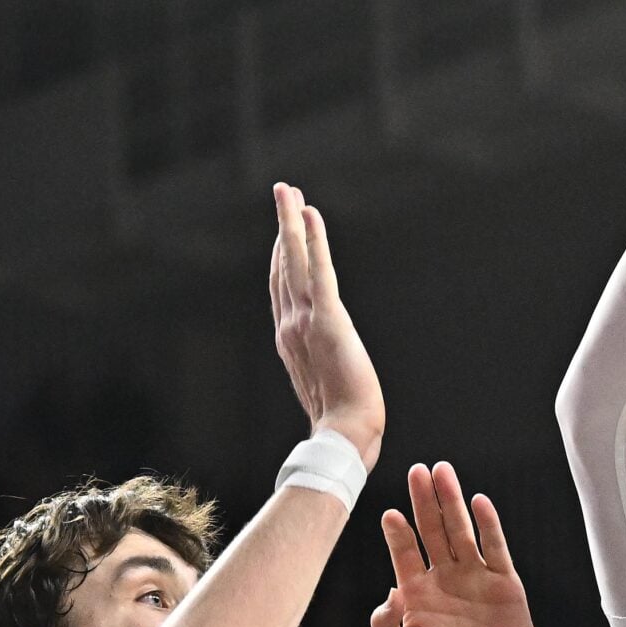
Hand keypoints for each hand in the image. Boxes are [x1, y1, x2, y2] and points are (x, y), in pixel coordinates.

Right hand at [269, 183, 382, 467]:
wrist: (344, 436)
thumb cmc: (341, 423)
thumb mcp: (325, 389)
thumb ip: (321, 370)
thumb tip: (327, 370)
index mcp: (289, 341)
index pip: (282, 289)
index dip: (282, 256)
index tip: (286, 230)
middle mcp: (290, 326)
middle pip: (282, 267)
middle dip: (283, 227)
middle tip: (282, 192)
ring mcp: (304, 321)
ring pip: (294, 260)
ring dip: (289, 221)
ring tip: (287, 190)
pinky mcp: (327, 319)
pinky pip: (318, 269)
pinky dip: (313, 239)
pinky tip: (310, 213)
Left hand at [372, 463, 541, 626]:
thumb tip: (386, 596)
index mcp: (417, 595)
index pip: (404, 553)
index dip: (398, 532)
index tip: (390, 514)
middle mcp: (445, 580)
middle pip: (432, 531)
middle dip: (423, 501)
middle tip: (417, 471)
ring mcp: (475, 579)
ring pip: (461, 531)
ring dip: (452, 502)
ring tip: (443, 472)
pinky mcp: (504, 584)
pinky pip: (495, 548)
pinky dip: (488, 525)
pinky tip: (478, 502)